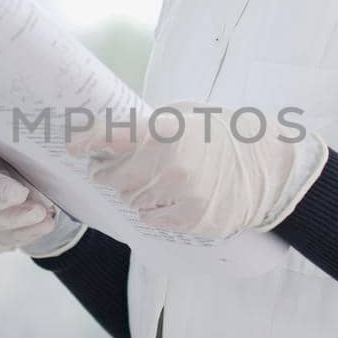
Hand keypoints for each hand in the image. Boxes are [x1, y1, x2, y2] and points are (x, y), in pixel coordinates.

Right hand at [0, 129, 83, 255]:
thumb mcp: (8, 146)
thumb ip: (9, 136)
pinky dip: (25, 234)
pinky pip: (2, 241)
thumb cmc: (7, 164)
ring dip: (20, 222)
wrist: (12, 194)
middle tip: (30, 199)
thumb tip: (46, 129)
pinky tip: (42, 226)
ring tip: (44, 216)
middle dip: (3, 197)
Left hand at [66, 101, 327, 237]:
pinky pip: (152, 220)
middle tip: (124, 170)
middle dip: (113, 174)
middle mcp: (169, 164)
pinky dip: (156, 211)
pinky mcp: (192, 219)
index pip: (111, 135)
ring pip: (132, 202)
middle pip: (113, 179)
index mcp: (164, 132)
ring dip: (137, 194)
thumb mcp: (182, 117)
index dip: (87, 140)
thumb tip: (103, 139)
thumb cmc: (217, 136)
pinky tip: (174, 198)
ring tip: (161, 182)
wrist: (264, 163)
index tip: (73, 147)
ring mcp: (182, 195)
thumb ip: (145, 128)